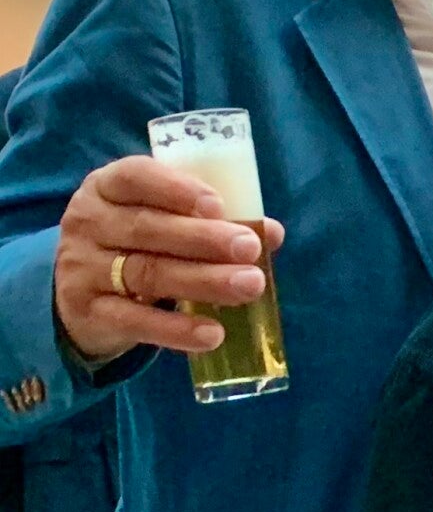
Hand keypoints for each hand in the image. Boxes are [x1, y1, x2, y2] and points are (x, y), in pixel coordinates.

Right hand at [53, 156, 285, 367]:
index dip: (177, 189)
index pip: (135, 177)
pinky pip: (134, 321)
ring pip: (146, 273)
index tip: (218, 205)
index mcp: (108, 188)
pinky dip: (176, 330)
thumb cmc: (138, 245)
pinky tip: (212, 333)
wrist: (83, 296)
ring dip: (202, 281)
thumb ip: (215, 222)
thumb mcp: (166, 223)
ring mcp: (83, 268)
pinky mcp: (88, 311)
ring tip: (248, 285)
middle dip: (204, 239)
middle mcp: (89, 222)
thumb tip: (271, 232)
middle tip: (250, 249)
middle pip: (148, 228)